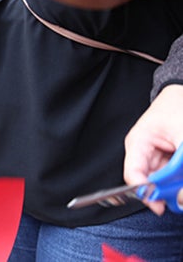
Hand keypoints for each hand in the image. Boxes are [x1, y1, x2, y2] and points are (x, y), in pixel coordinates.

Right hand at [123, 84, 182, 214]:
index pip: (133, 176)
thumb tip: (180, 197)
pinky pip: (172, 175)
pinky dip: (180, 177)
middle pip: (150, 182)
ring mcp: (156, 155)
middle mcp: (143, 152)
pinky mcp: (168, 158)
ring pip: (163, 181)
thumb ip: (181, 168)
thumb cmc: (179, 106)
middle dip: (167, 190)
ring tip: (182, 172)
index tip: (161, 205)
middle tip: (181, 195)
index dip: (146, 193)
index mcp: (138, 143)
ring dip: (177, 183)